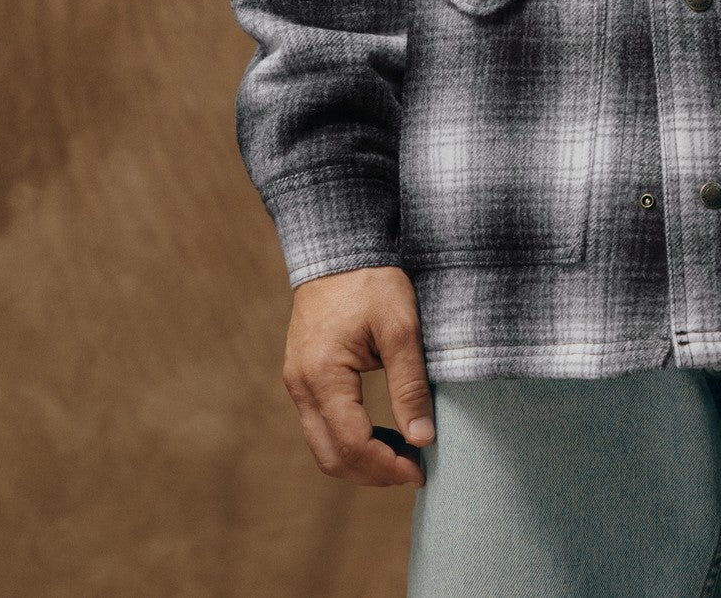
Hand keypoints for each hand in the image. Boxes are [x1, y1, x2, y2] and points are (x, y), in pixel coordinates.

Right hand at [282, 265, 436, 487]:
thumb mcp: (401, 328)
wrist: (339, 246)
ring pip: (322, 446)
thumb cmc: (372, 280)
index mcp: (323, 375)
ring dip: (359, 460)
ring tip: (402, 454)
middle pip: (330, 456)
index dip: (387, 466)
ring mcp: (296, 382)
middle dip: (372, 474)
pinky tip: (382, 432)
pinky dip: (348, 440)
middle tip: (412, 471)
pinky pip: (320, 425)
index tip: (420, 471)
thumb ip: (410, 385)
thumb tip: (424, 440)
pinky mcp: (302, 375)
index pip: (352, 444)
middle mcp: (301, 385)